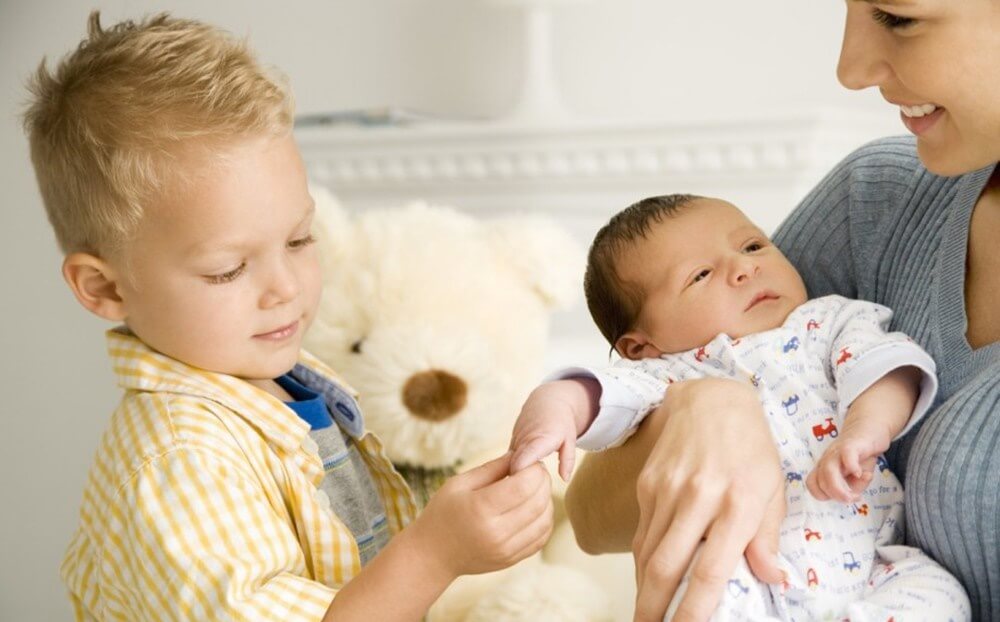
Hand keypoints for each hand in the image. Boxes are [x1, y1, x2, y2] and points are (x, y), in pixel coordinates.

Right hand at [411, 453, 553, 578]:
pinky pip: (541, 538)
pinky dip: (544, 519)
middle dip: (543, 481)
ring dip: (546, 499)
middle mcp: (496, 532)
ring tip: (535, 488)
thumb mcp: (459, 484)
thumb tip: (519, 455)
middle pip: (538, 502)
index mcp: (481, 509)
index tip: (529, 461)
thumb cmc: (443, 514)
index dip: (533, 469)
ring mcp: (506, 550)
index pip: (524, 485)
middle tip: (535, 471)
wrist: (433, 555)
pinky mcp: (512, 560)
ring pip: (544, 520)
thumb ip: (491, 468)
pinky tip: (534, 508)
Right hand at [509, 379, 599, 480]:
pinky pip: (508, 459)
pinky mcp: (511, 442)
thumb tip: (565, 479)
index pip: (522, 461)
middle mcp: (523, 440)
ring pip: (508, 464)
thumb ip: (568, 460)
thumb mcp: (570, 439)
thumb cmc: (562, 422)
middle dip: (518, 481)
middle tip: (530, 492)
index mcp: (539, 440)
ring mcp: (515, 440)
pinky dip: (514, 468)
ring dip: (516, 475)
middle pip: (512, 467)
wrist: (547, 400)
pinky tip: (524, 474)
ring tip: (528, 484)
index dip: (521, 476)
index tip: (529, 487)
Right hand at [631, 379, 784, 621]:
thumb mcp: (772, 488)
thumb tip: (771, 579)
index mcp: (737, 502)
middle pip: (666, 567)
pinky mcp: (648, 482)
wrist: (711, 398)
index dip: (695, 610)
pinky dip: (643, 561)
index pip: (710, 570)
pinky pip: (642, 531)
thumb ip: (766, 536)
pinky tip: (648, 578)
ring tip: (646, 614)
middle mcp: (698, 496)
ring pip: (647, 552)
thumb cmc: (750, 447)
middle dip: (653, 609)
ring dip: (644, 589)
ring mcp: (667, 488)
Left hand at [806, 416, 889, 502]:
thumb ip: (855, 486)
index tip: (842, 498)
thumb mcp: (858, 476)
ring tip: (854, 495)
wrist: (869, 428)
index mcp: (824, 467)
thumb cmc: (860, 454)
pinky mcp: (852, 444)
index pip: (813, 484)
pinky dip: (851, 466)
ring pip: (828, 470)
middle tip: (852, 498)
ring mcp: (838, 451)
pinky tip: (859, 473)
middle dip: (835, 495)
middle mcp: (827, 459)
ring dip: (839, 488)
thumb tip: (854, 494)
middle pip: (820, 480)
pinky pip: (846, 454)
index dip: (824, 495)